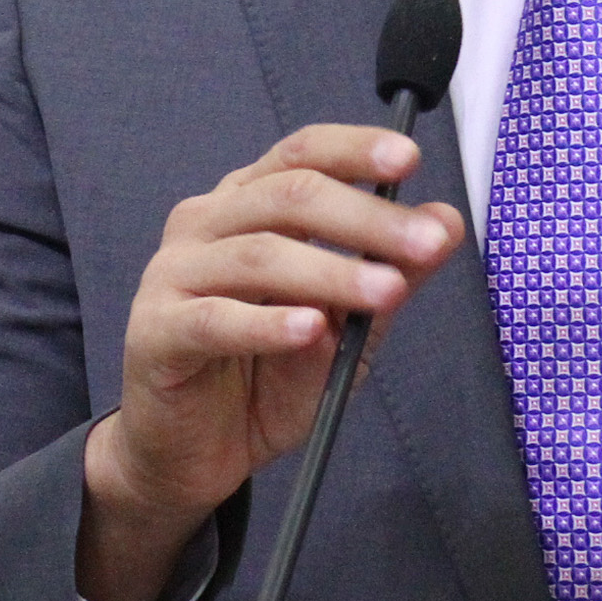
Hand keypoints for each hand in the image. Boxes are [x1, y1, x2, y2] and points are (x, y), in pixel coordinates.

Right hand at [78, 124, 466, 600]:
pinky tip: (309, 329)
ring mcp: (174, 273)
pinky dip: (267, 324)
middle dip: (366, 217)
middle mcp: (206, 223)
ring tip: (388, 292)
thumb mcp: (347, 324)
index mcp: (249, 204)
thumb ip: (390, 271)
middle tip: (425, 242)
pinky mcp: (156, 331)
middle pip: (288, 196)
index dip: (355, 149)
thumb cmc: (269, 374)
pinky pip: (215, 320)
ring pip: (259, 255)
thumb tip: (446, 223)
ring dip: (332, 272)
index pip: (302, 153)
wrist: (198, 451)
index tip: (410, 160)